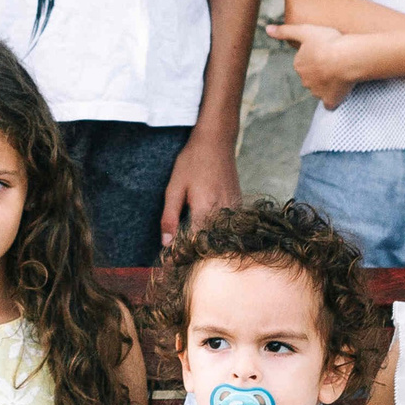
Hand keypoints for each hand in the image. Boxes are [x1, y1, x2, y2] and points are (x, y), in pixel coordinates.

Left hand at [159, 132, 239, 249]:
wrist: (216, 141)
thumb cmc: (193, 161)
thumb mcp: (174, 187)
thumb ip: (170, 216)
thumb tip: (166, 243)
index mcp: (206, 209)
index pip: (194, 243)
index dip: (181, 255)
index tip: (170, 264)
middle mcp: (224, 212)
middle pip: (210, 244)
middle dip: (194, 254)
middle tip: (177, 260)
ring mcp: (234, 209)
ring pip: (221, 237)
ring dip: (206, 245)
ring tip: (189, 250)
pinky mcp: (238, 205)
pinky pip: (227, 227)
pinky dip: (216, 234)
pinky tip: (205, 234)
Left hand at [264, 22, 356, 109]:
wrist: (347, 58)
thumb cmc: (328, 42)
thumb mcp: (305, 31)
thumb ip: (286, 31)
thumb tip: (267, 29)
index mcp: (299, 64)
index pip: (305, 62)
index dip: (316, 56)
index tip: (326, 51)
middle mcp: (305, 80)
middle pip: (311, 77)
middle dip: (319, 72)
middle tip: (335, 61)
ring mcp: (317, 92)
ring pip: (319, 89)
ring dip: (327, 84)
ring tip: (341, 73)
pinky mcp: (330, 100)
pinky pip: (329, 103)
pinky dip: (333, 99)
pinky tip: (339, 93)